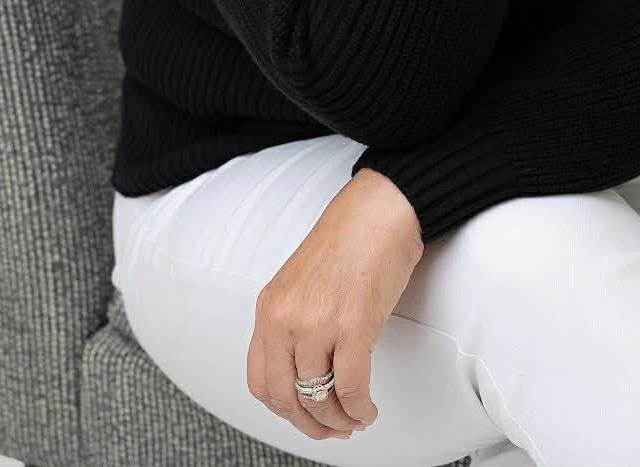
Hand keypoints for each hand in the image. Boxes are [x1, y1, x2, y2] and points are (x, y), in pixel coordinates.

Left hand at [246, 169, 424, 444]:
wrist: (379, 209)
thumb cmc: (349, 238)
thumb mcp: (301, 283)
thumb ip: (295, 322)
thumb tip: (308, 372)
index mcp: (269, 307)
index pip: (260, 381)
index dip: (284, 410)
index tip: (304, 417)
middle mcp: (285, 318)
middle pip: (286, 398)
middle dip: (311, 424)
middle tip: (332, 429)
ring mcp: (317, 323)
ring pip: (319, 399)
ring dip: (340, 419)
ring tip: (356, 419)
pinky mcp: (353, 325)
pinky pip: (351, 388)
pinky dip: (360, 409)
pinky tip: (369, 409)